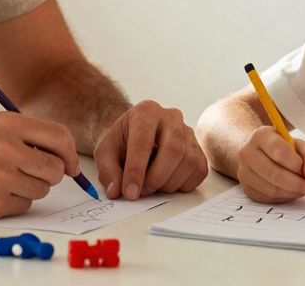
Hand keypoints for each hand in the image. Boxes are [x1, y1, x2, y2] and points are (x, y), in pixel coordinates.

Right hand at [0, 111, 80, 218]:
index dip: (71, 153)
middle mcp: (5, 148)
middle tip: (34, 173)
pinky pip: (23, 206)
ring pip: (41, 190)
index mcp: (7, 124)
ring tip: (4, 180)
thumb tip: (65, 156)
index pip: (60, 137)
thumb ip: (27, 135)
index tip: (71, 165)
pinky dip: (14, 202)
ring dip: (30, 189)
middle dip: (51, 174)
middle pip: (55, 169)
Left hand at [93, 100, 207, 199]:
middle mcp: (171, 118)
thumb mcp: (105, 151)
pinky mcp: (198, 149)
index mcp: (146, 112)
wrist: (135, 134)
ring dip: (169, 183)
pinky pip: (199, 171)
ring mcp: (188, 132)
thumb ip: (107, 170)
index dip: (136, 171)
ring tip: (152, 186)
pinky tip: (167, 182)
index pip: (143, 142)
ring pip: (189, 162)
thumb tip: (116, 191)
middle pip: (174, 150)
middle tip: (143, 192)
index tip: (130, 192)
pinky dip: (183, 184)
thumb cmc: (121, 141)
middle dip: (157, 178)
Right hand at [236, 126, 304, 203]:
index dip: (295, 164)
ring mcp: (244, 172)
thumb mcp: (299, 145)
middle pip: (272, 172)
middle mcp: (248, 152)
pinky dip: (283, 198)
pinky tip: (290, 191)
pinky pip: (268, 198)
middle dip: (295, 183)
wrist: (261, 154)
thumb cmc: (283, 149)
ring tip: (301, 188)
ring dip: (291, 192)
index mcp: (261, 135)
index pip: (278, 150)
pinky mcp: (247, 188)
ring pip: (270, 189)